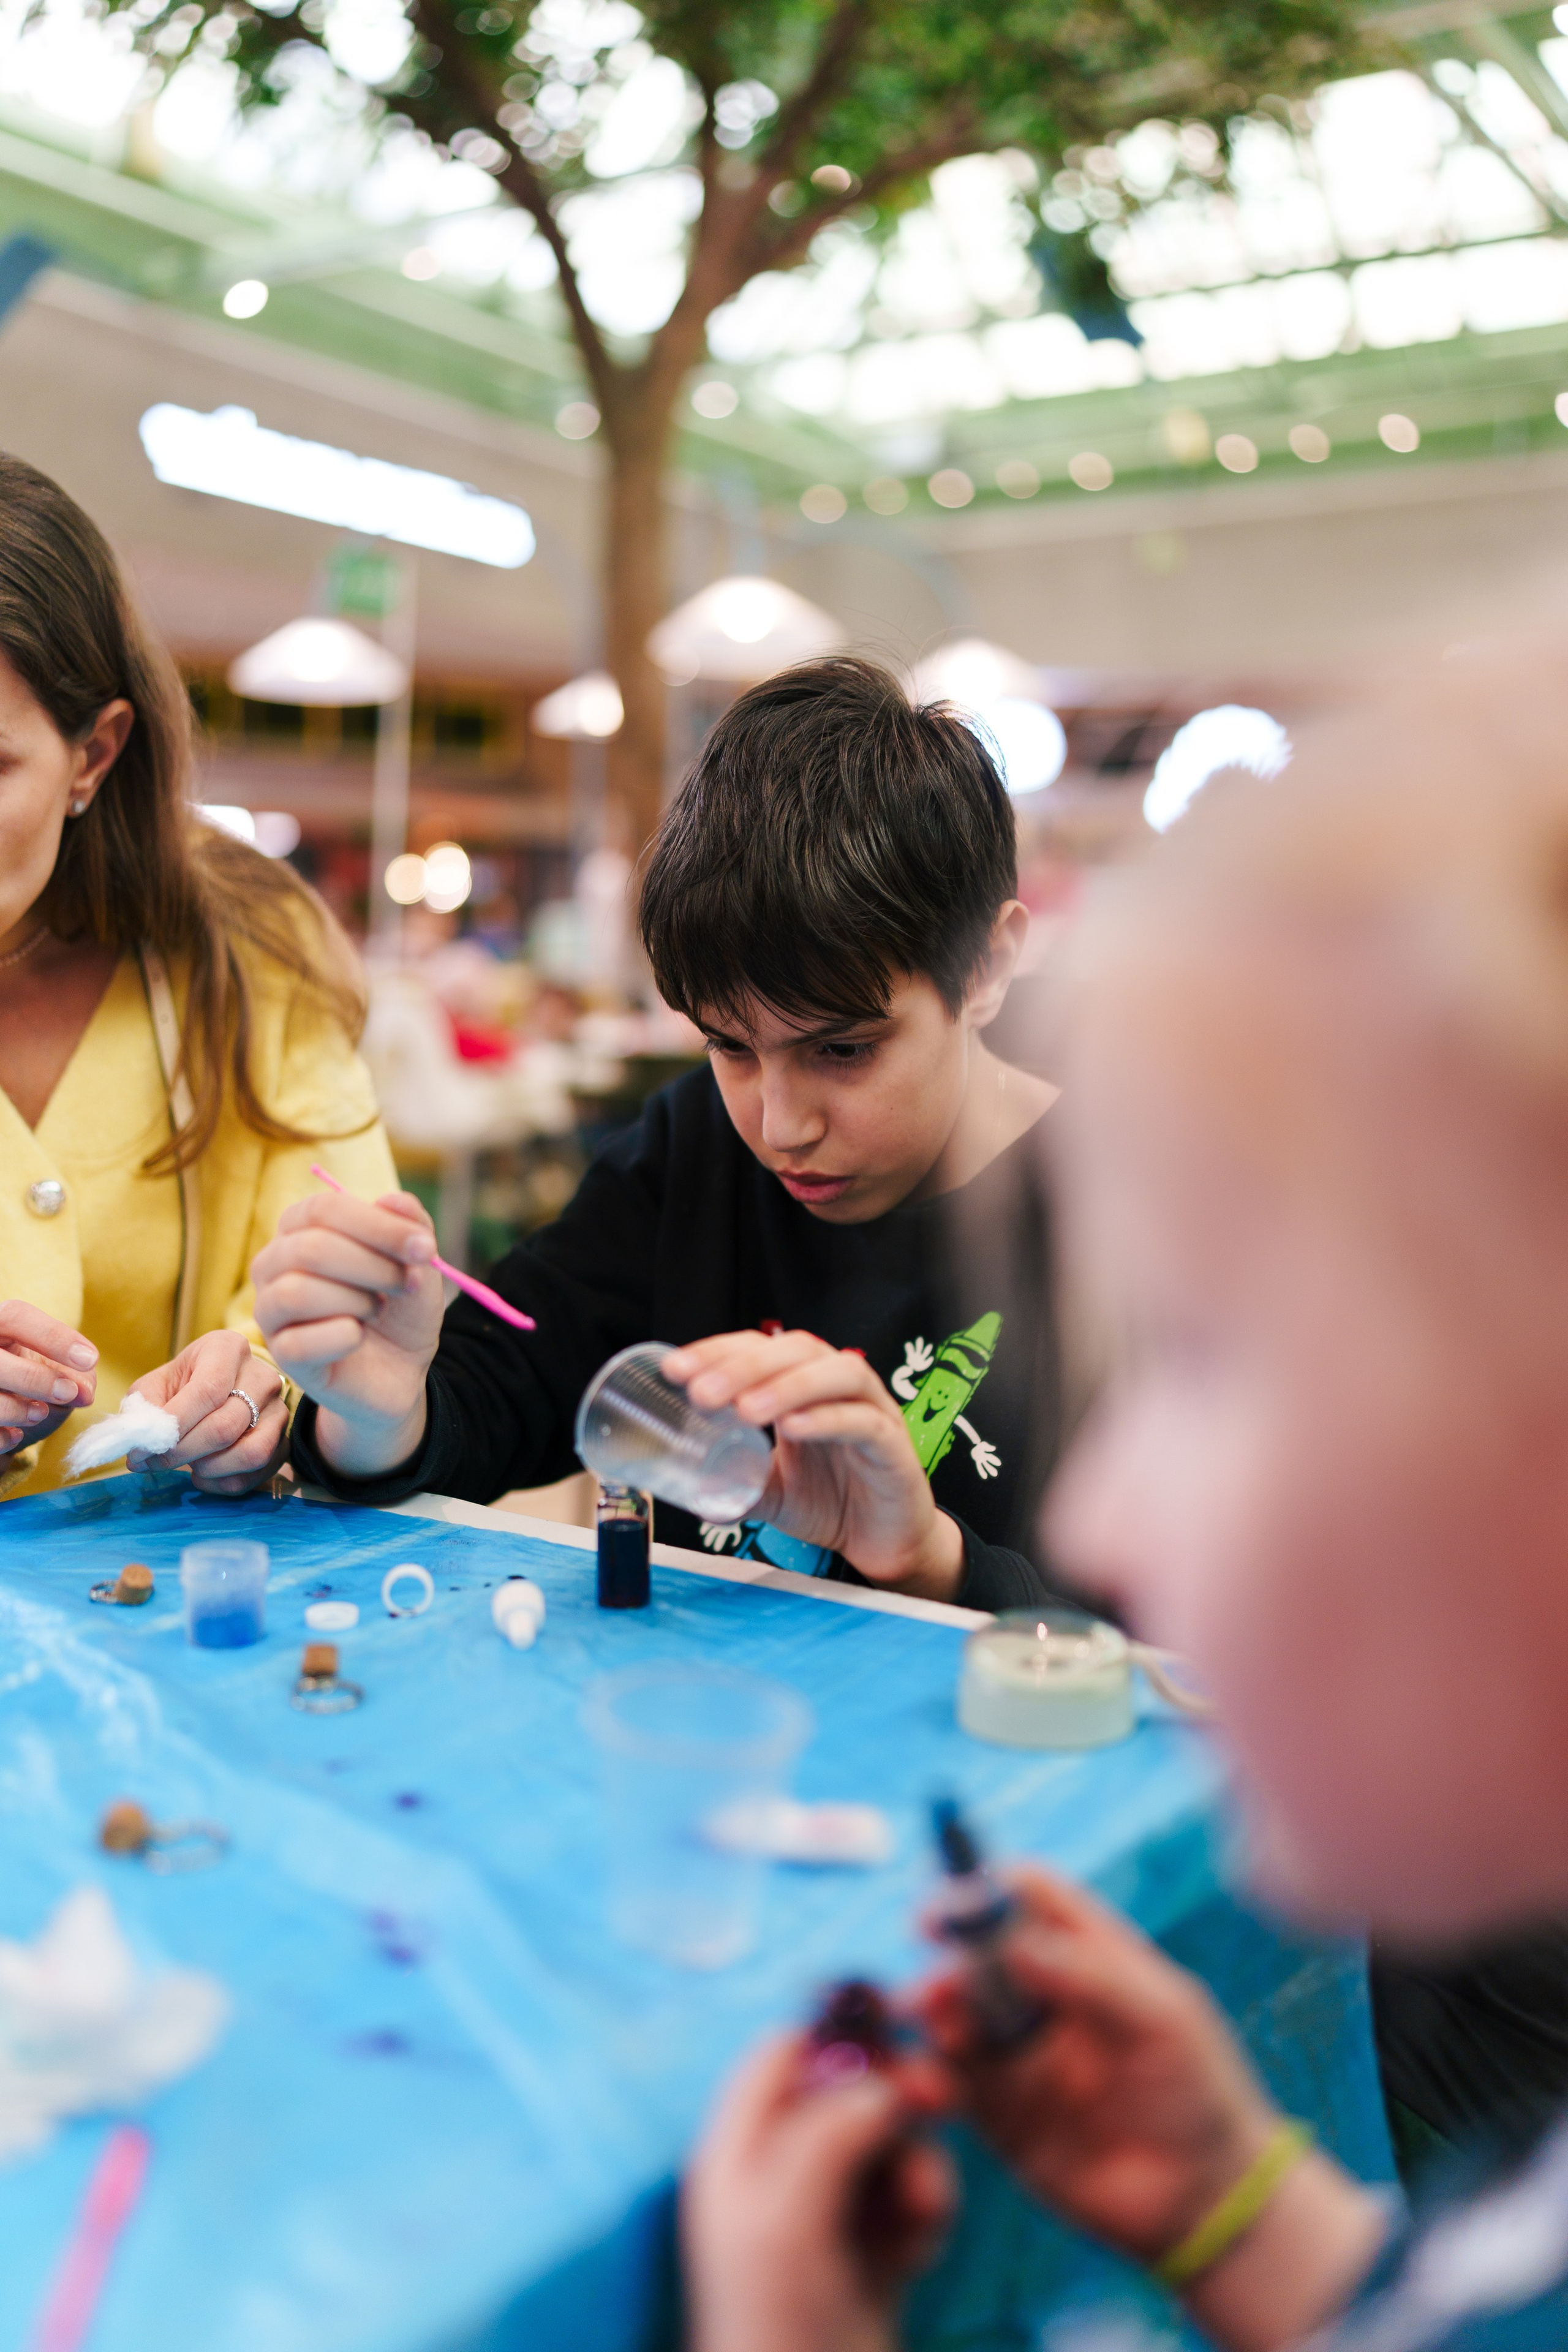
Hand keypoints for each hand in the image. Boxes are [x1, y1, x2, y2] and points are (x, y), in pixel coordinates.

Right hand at [0, 1299, 96, 1455]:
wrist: (2, 1419)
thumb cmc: (30, 1384)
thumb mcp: (56, 1373)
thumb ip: (77, 1377)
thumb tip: (83, 1393)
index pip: (16, 1317)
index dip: (54, 1337)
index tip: (89, 1359)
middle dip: (35, 1378)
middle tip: (67, 1393)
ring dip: (18, 1410)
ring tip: (40, 1413)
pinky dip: (2, 1437)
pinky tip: (16, 1434)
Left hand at [128, 1333, 287, 1495]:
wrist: (217, 1389)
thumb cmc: (181, 1385)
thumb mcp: (155, 1385)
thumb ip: (144, 1410)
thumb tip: (141, 1446)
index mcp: (228, 1349)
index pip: (208, 1391)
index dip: (174, 1425)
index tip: (142, 1449)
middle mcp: (263, 1376)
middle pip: (226, 1426)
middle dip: (183, 1452)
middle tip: (155, 1463)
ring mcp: (278, 1410)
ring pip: (250, 1453)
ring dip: (209, 1468)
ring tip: (187, 1463)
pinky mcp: (284, 1441)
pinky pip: (257, 1474)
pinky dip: (223, 1483)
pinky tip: (203, 1473)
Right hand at [251, 1190, 441, 1478]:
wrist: (401, 1367)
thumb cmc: (399, 1304)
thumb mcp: (416, 1260)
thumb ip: (410, 1224)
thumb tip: (392, 1199)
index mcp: (301, 1227)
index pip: (324, 1209)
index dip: (378, 1226)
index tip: (426, 1249)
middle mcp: (274, 1263)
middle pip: (310, 1249)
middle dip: (374, 1267)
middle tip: (407, 1284)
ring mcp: (270, 1310)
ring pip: (297, 1293)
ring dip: (356, 1301)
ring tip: (377, 1309)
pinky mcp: (282, 1354)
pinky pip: (300, 1343)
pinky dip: (344, 1337)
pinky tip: (359, 1336)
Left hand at [663, 1332, 965, 1600]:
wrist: (887, 1543)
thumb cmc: (833, 1502)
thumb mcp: (772, 1493)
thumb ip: (737, 1487)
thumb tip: (691, 1495)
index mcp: (803, 1386)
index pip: (759, 1348)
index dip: (717, 1351)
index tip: (674, 1370)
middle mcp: (838, 1387)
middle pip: (796, 1350)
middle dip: (744, 1365)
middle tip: (702, 1392)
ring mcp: (872, 1410)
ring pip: (838, 1373)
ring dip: (787, 1385)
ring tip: (745, 1409)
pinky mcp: (894, 1444)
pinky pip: (864, 1421)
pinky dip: (827, 1419)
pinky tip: (794, 1428)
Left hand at [683, 2032, 953, 2351]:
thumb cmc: (779, 2320)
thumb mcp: (786, 2214)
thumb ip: (826, 2132)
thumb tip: (878, 2085)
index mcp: (737, 2154)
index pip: (781, 2056)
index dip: (836, 2035)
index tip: (897, 2028)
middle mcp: (777, 2176)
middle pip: (845, 2094)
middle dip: (895, 2097)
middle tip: (942, 2100)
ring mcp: (826, 2218)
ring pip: (888, 2147)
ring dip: (918, 2166)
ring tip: (924, 2209)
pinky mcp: (869, 2258)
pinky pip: (910, 2203)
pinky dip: (926, 2214)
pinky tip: (922, 2248)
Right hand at [911, 1865, 1283, 2265]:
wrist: (1203, 2198)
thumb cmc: (1198, 2090)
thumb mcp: (1161, 2020)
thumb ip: (1090, 1978)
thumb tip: (1013, 1943)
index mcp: (1089, 1955)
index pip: (1028, 1897)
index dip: (983, 1889)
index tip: (947, 1911)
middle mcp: (1044, 1995)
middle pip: (977, 1951)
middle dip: (948, 1958)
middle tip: (937, 1987)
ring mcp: (1019, 2052)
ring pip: (955, 2012)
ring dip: (933, 2011)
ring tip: (941, 2031)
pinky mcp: (998, 2111)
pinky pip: (949, 2082)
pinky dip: (928, 2074)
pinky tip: (930, 2085)